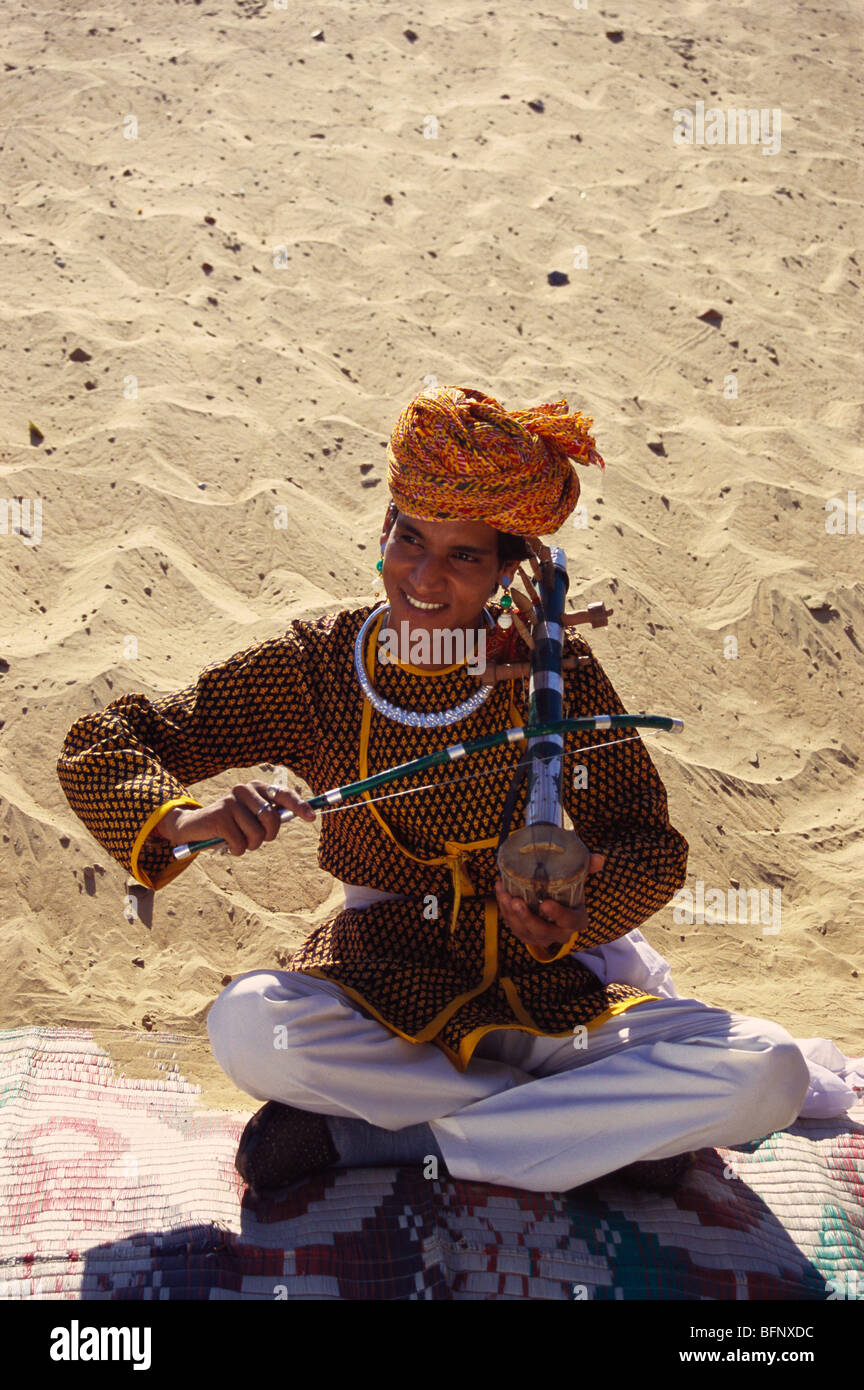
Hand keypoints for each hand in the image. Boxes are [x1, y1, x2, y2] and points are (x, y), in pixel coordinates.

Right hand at [152, 780, 315, 855]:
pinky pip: (240, 843)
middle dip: (268, 835)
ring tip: (238, 840)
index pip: (282, 794)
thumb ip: (273, 815)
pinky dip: (237, 850)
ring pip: (257, 834)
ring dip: (250, 845)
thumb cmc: (231, 824)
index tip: (311, 818)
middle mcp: (244, 789)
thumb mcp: (252, 817)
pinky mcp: (220, 816)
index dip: (299, 806)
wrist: (195, 827)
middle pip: (272, 818)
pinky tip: (227, 843)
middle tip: (256, 839)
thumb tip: (305, 814)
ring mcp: (231, 801)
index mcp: (256, 788)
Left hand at [494, 853, 605, 959]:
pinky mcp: (525, 934)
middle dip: (527, 918)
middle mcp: (559, 933)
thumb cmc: (568, 891)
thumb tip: (599, 858)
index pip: (570, 921)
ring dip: (512, 915)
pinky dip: (504, 910)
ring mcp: (541, 937)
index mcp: (576, 921)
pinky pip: (513, 926)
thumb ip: (586, 867)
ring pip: (524, 931)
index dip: (558, 915)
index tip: (545, 903)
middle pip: (543, 931)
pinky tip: (500, 891)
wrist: (556, 903)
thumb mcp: (578, 879)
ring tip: (505, 895)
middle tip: (516, 901)